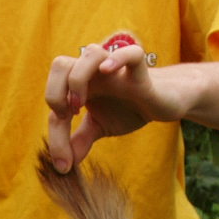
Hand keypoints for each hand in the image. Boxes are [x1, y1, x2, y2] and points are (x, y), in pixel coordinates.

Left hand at [45, 43, 189, 171]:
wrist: (165, 103)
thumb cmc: (129, 109)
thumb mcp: (100, 127)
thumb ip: (79, 141)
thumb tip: (64, 165)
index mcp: (80, 84)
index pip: (55, 100)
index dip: (55, 132)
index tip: (65, 158)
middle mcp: (94, 72)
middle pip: (60, 64)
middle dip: (54, 92)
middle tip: (68, 117)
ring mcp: (117, 70)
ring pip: (90, 53)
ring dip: (77, 80)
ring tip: (81, 104)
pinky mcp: (142, 72)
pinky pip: (132, 53)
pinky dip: (118, 58)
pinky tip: (107, 70)